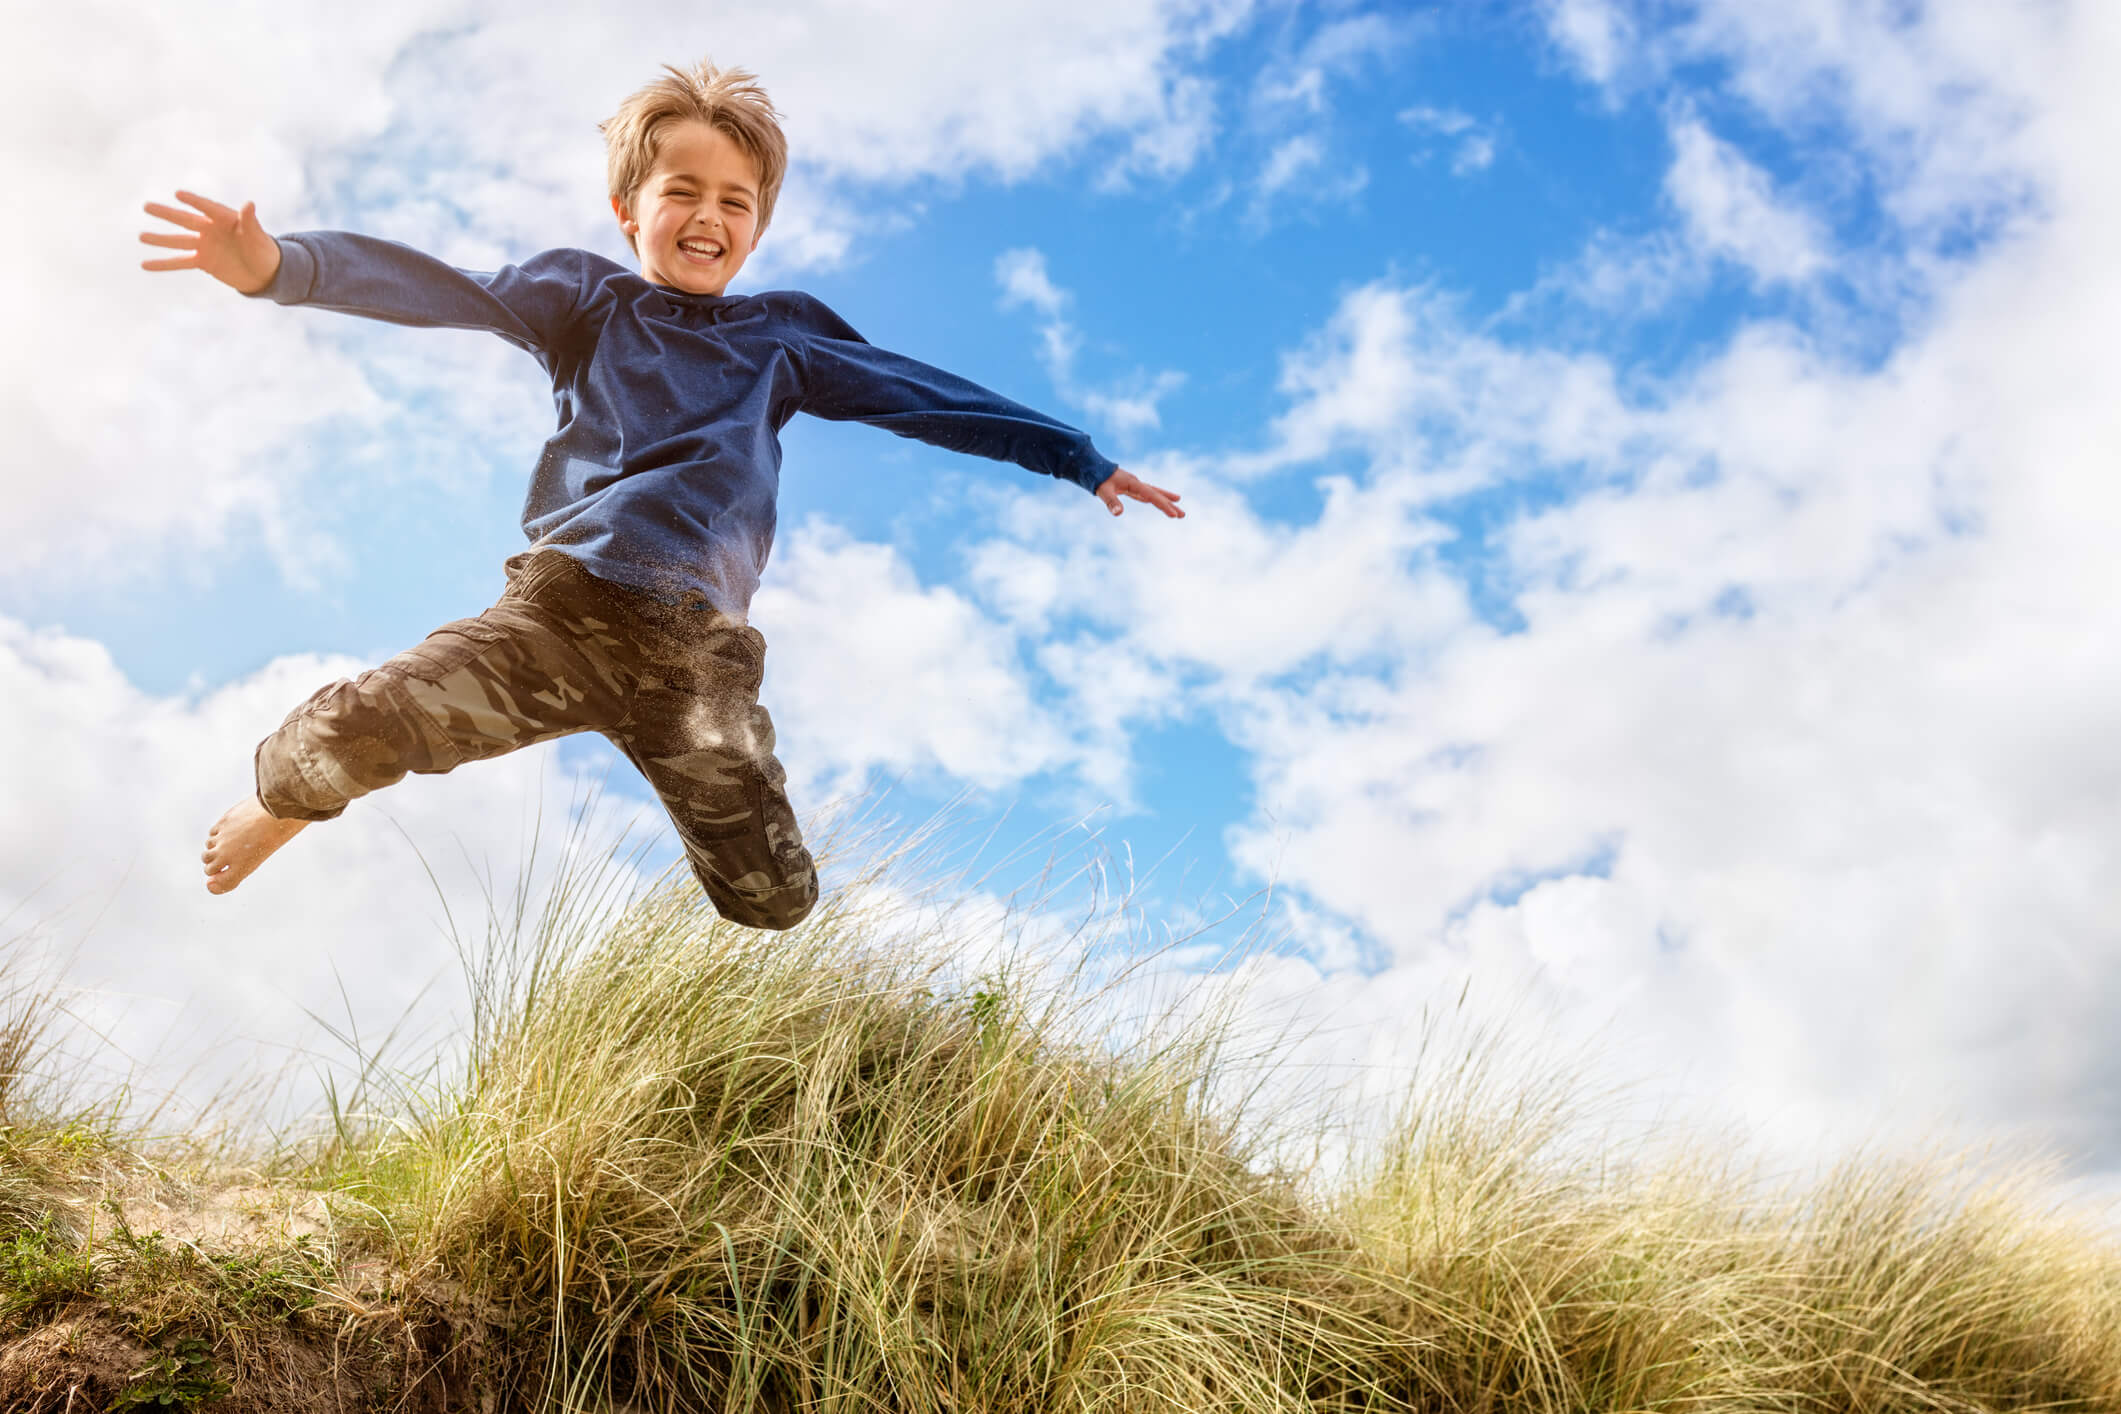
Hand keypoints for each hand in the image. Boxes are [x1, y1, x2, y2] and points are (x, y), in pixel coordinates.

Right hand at [139, 190, 281, 293]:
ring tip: (141, 236)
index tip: (179, 194)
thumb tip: (249, 203)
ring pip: (178, 241)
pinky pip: (180, 262)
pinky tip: (145, 265)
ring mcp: (204, 245)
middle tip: (146, 206)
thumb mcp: (258, 237)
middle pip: (185, 220)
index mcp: (225, 219)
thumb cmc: (264, 250)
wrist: (264, 273)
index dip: (195, 201)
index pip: (207, 208)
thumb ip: (250, 221)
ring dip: (160, 239)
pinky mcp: (202, 261)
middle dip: (167, 214)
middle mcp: (210, 229)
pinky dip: (163, 264)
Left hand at [1095, 468, 1183, 518]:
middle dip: (1169, 505)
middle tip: (1183, 515)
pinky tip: (1158, 502)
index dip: (1163, 505)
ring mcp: (1134, 485)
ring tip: (1178, 507)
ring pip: (1153, 494)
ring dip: (1165, 501)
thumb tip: (1118, 513)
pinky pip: (1146, 494)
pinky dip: (1154, 499)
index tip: (1173, 515)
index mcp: (1133, 483)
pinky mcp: (1130, 487)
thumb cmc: (1097, 478)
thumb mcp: (1103, 491)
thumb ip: (1111, 502)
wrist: (1091, 466)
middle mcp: (1136, 483)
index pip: (1151, 496)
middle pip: (1157, 495)